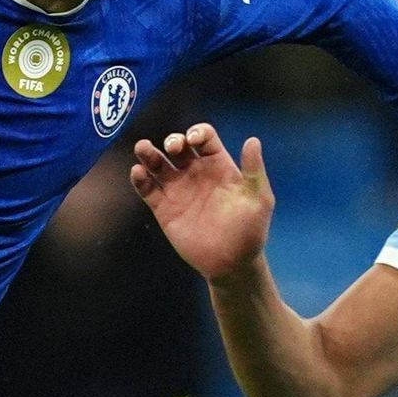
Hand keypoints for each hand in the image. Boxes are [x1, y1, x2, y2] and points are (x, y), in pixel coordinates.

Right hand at [130, 123, 273, 282]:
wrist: (231, 262)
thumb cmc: (250, 230)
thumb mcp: (259, 199)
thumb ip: (254, 170)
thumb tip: (253, 140)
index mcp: (218, 166)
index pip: (204, 139)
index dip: (197, 133)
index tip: (194, 140)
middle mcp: (195, 174)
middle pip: (178, 146)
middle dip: (172, 140)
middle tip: (172, 147)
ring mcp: (178, 190)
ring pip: (158, 164)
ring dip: (149, 153)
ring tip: (143, 149)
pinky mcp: (163, 208)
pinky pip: (147, 189)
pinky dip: (139, 179)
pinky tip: (138, 173)